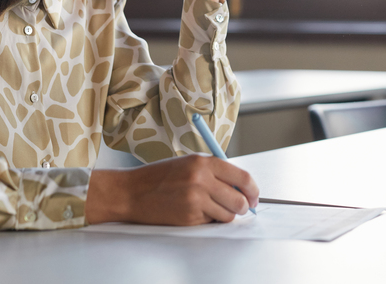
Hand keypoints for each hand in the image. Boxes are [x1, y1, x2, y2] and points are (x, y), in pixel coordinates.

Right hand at [85, 154, 258, 225]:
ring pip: (228, 215)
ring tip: (211, 209)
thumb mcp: (189, 164)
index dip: (253, 190)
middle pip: (239, 200)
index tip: (254, 196)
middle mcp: (201, 179)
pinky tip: (194, 212)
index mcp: (203, 162)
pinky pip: (210, 223)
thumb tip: (241, 188)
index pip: (242, 177)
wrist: (131, 192)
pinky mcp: (188, 217)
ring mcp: (195, 200)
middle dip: (243, 207)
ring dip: (225, 215)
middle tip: (240, 208)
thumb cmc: (160, 177)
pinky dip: (208, 221)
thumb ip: (215, 172)